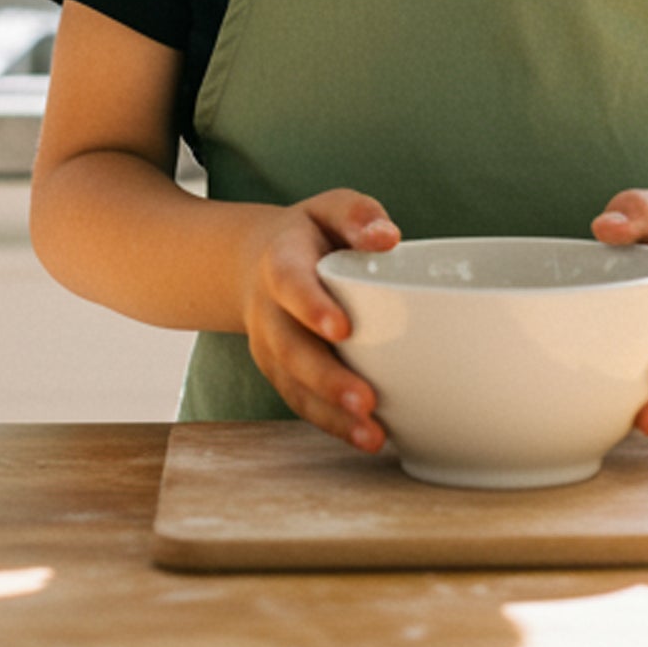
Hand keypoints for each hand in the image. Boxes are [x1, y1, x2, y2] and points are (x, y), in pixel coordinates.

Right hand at [240, 189, 399, 452]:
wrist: (260, 262)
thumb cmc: (311, 234)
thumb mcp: (329, 208)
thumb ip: (356, 215)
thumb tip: (387, 237)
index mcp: (279, 263)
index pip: (290, 284)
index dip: (311, 307)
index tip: (342, 329)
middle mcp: (268, 311)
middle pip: (289, 348)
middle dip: (325, 378)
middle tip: (365, 400)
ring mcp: (271, 348)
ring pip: (293, 386)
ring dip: (331, 414)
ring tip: (371, 435)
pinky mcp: (282, 374)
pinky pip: (302, 403)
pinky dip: (332, 424)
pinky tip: (367, 438)